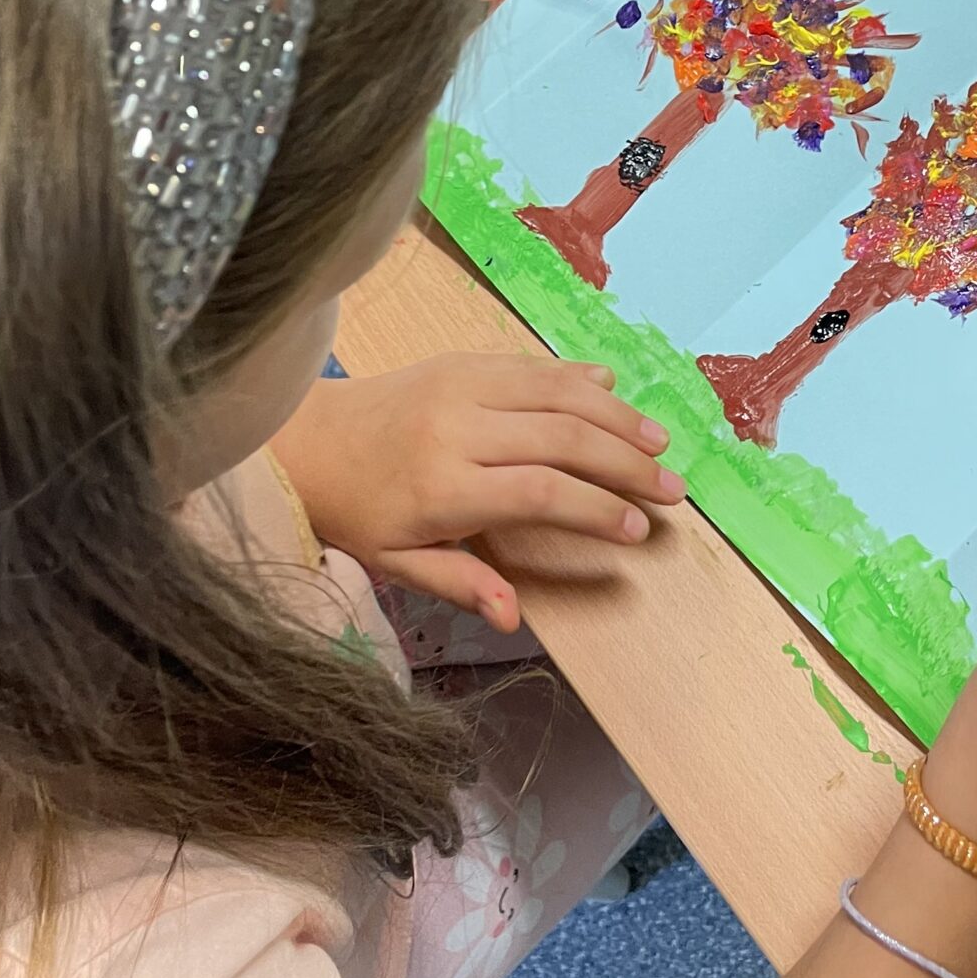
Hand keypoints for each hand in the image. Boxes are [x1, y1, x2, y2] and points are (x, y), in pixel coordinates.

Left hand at [274, 354, 687, 629]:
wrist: (306, 438)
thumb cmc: (355, 510)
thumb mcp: (396, 562)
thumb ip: (460, 582)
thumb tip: (512, 616)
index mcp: (442, 485)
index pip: (539, 492)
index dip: (594, 508)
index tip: (636, 528)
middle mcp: (458, 427)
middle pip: (562, 437)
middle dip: (625, 463)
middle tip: (670, 487)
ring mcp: (460, 385)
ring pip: (555, 391)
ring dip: (614, 412)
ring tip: (657, 440)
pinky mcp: (461, 361)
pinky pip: (529, 364)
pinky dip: (575, 374)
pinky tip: (612, 386)